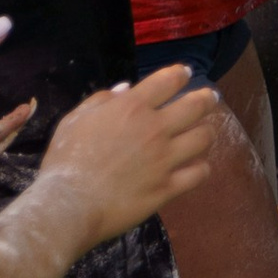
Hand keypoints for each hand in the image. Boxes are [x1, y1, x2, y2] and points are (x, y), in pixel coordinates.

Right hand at [39, 65, 219, 246]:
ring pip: (204, 137)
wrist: (69, 204)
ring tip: (203, 133)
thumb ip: (101, 101)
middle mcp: (155, 128)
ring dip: (206, 132)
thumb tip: (124, 89)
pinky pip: (199, 173)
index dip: (181, 74)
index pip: (169, 80)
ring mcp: (165, 159)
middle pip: (197, 105)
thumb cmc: (66, 160)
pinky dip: (201, 168)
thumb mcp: (75, 119)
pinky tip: (196, 167)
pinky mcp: (167, 187)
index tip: (185, 74)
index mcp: (132, 106)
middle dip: (207, 98)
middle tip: (210, 98)